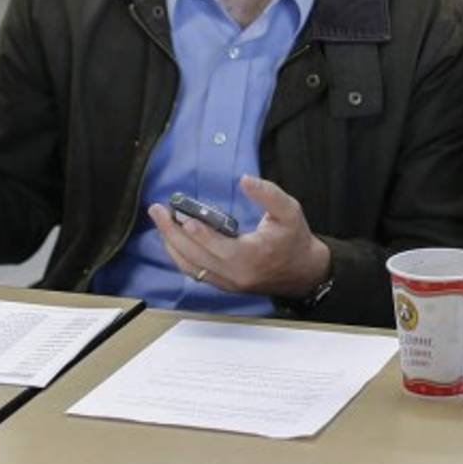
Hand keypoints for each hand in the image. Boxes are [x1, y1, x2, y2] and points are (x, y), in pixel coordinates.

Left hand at [148, 175, 331, 299]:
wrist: (304, 272)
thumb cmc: (295, 240)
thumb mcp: (290, 211)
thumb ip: (268, 194)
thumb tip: (245, 180)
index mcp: (251, 256)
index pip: (218, 247)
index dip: (199, 233)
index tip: (183, 216)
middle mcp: (235, 274)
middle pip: (195, 257)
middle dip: (172, 233)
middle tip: (158, 211)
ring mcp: (227, 282)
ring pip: (190, 267)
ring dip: (172, 245)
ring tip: (161, 222)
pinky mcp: (224, 283)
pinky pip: (195, 272)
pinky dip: (180, 256)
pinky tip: (172, 240)